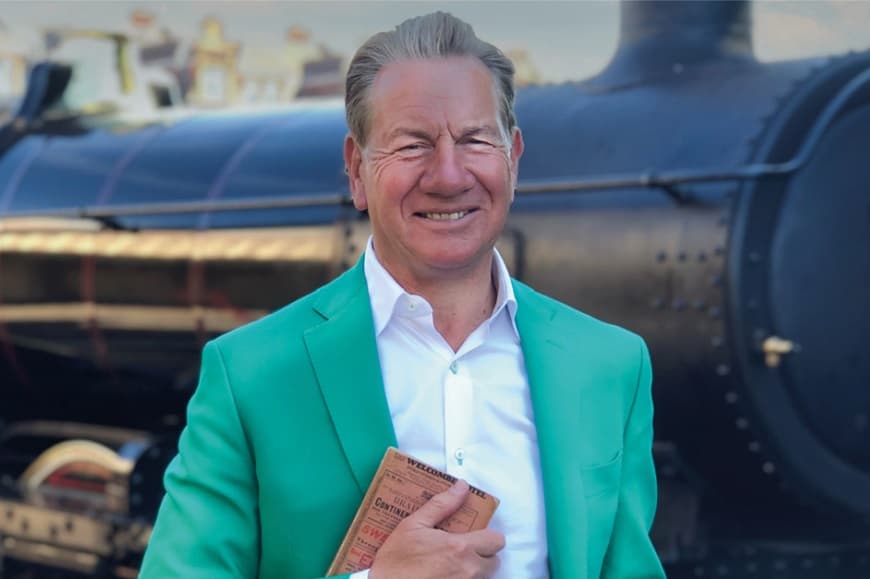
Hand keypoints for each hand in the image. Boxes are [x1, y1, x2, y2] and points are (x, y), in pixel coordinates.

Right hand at [368, 480, 504, 578]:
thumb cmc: (395, 560)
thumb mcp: (413, 525)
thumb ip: (441, 505)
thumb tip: (462, 486)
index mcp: (460, 547)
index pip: (497, 540)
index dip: (488, 537)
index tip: (474, 536)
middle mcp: (469, 570)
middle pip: (494, 562)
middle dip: (483, 556)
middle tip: (462, 552)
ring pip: (484, 577)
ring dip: (474, 571)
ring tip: (451, 567)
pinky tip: (446, 578)